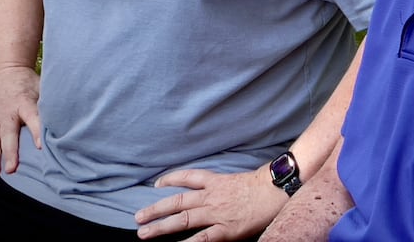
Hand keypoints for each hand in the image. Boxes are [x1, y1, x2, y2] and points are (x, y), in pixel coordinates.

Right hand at [0, 65, 40, 176]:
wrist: (4, 70)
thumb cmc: (27, 82)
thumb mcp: (41, 87)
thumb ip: (49, 103)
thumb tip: (66, 115)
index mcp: (24, 103)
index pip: (32, 118)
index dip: (37, 132)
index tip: (41, 147)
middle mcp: (7, 114)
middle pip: (9, 136)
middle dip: (10, 153)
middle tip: (11, 169)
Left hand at [135, 165, 285, 240]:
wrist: (276, 189)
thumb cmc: (261, 185)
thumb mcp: (236, 181)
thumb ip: (221, 188)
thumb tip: (208, 195)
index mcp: (216, 182)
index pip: (188, 178)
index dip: (170, 179)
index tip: (156, 184)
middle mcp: (211, 196)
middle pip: (178, 201)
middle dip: (156, 209)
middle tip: (138, 217)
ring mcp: (216, 213)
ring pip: (183, 219)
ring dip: (161, 226)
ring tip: (144, 233)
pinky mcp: (225, 229)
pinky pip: (202, 239)